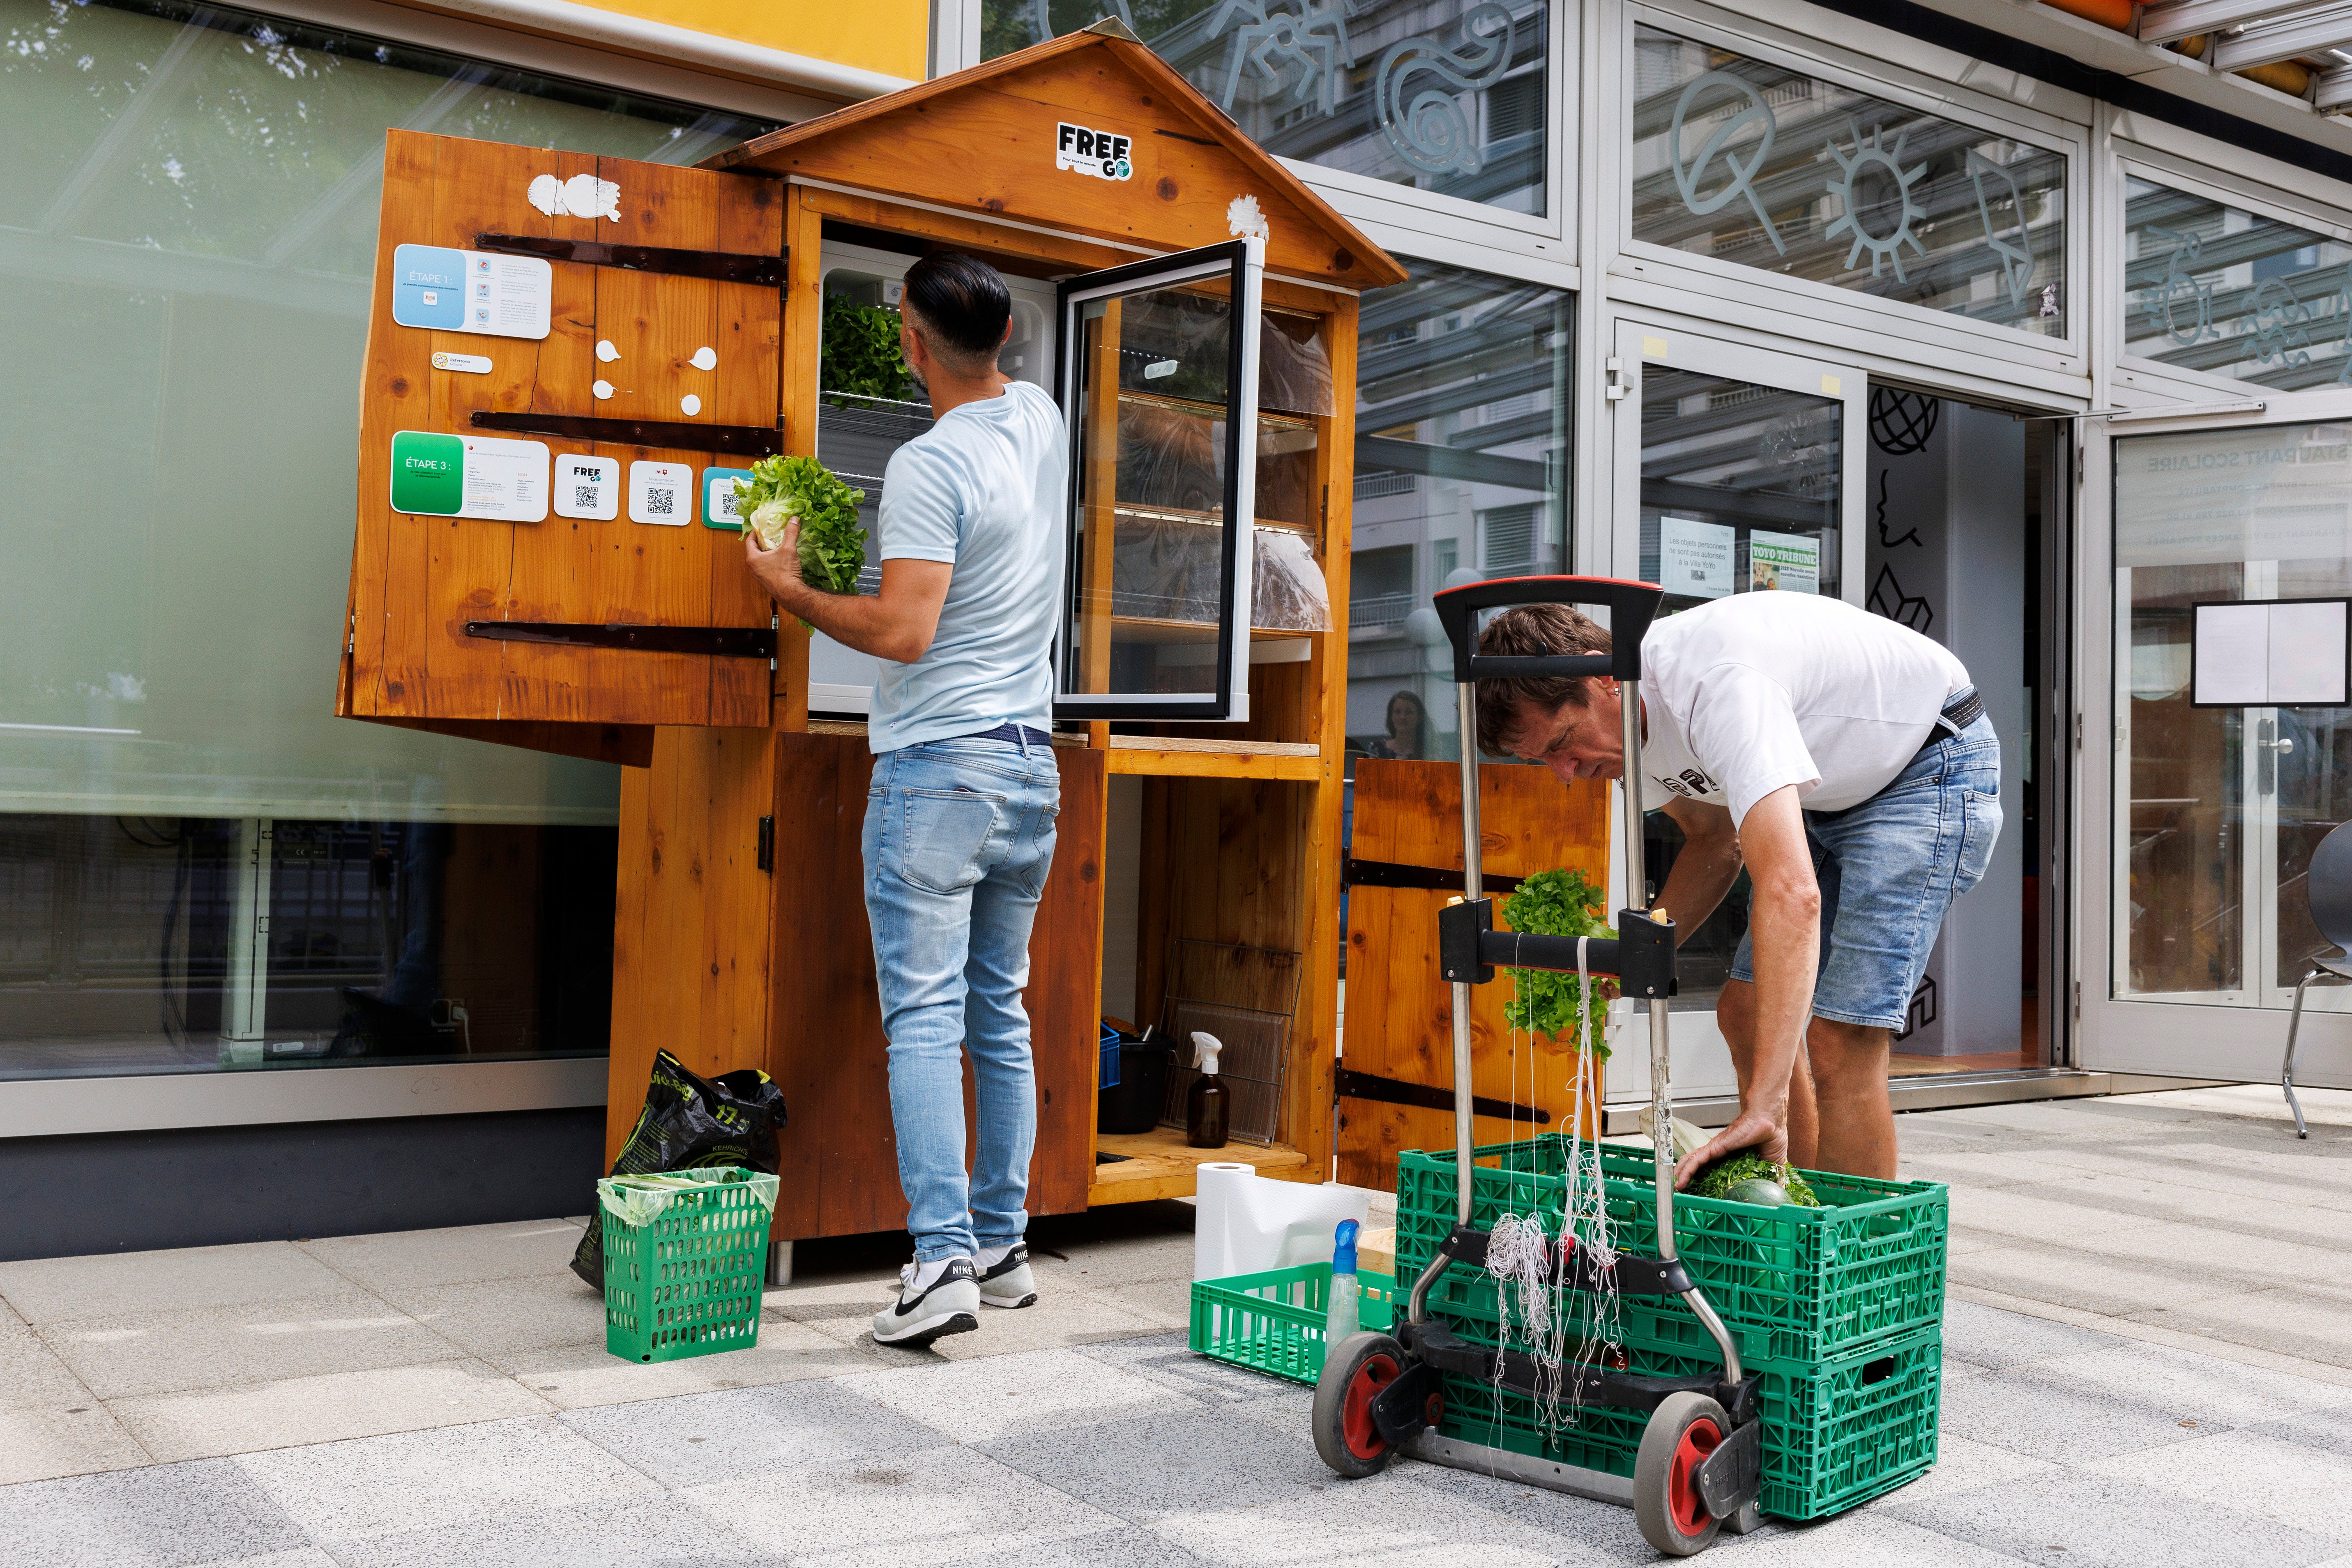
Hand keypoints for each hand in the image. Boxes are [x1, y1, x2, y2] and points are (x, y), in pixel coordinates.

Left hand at [742, 515, 802, 600]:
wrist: (791, 594)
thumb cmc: (785, 573)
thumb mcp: (788, 549)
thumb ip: (791, 533)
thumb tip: (794, 519)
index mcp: (753, 558)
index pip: (749, 540)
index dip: (755, 532)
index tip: (761, 527)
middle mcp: (753, 568)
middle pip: (754, 550)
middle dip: (762, 542)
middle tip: (770, 535)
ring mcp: (759, 576)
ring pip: (760, 560)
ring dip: (767, 552)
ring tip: (776, 545)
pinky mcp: (767, 582)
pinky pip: (766, 568)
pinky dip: (771, 562)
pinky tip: (781, 559)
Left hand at [1672, 1105, 1786, 1189]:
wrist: (1771, 1121)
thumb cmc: (1771, 1138)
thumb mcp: (1773, 1167)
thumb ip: (1772, 1180)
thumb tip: (1778, 1194)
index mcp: (1733, 1161)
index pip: (1715, 1174)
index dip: (1706, 1183)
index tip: (1700, 1196)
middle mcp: (1721, 1156)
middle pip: (1699, 1169)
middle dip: (1689, 1180)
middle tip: (1680, 1193)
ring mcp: (1715, 1151)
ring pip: (1692, 1164)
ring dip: (1681, 1175)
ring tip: (1673, 1188)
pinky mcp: (1714, 1147)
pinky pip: (1696, 1160)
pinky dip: (1686, 1170)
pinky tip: (1679, 1181)